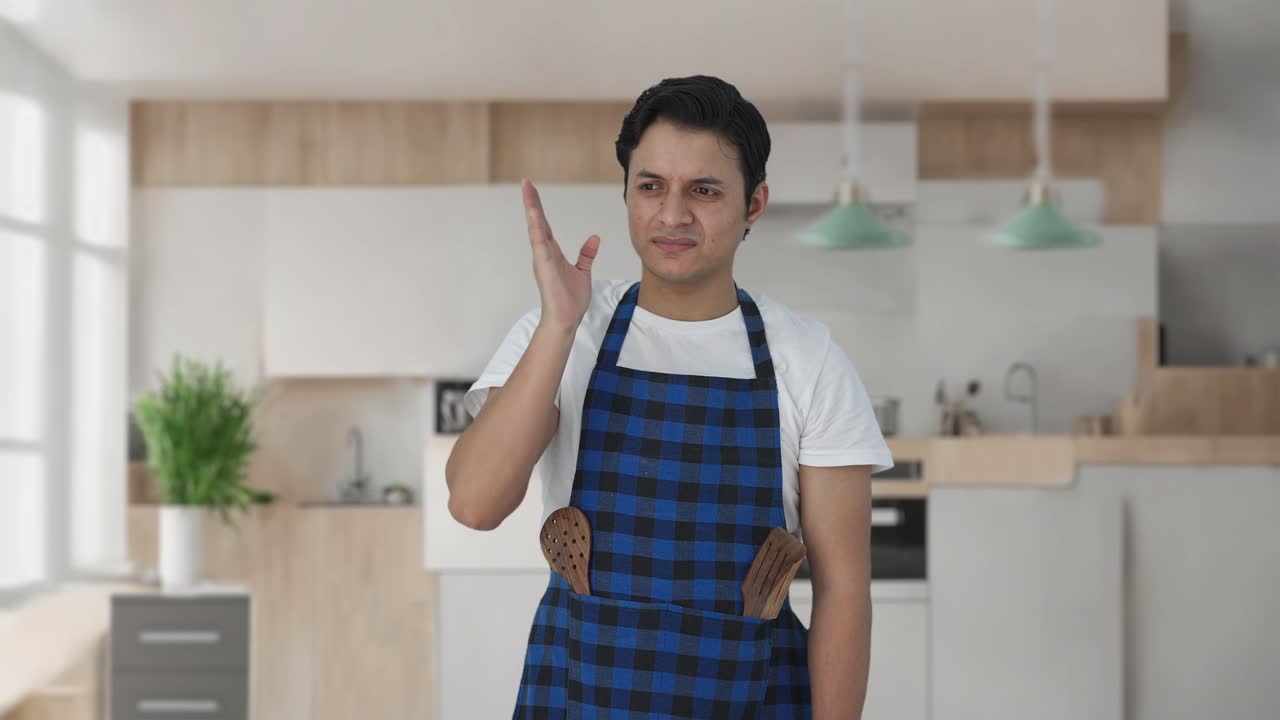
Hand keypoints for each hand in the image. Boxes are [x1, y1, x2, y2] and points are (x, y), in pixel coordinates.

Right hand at [523, 178, 599, 333]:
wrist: (566, 319)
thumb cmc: (571, 300)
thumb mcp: (583, 272)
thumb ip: (586, 254)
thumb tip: (594, 238)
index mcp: (552, 253)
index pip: (545, 225)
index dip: (538, 208)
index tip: (533, 191)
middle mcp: (544, 252)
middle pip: (536, 221)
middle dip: (531, 201)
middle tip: (526, 182)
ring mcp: (542, 258)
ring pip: (536, 227)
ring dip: (531, 208)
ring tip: (527, 189)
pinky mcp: (544, 265)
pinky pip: (539, 241)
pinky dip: (536, 226)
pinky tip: (533, 212)